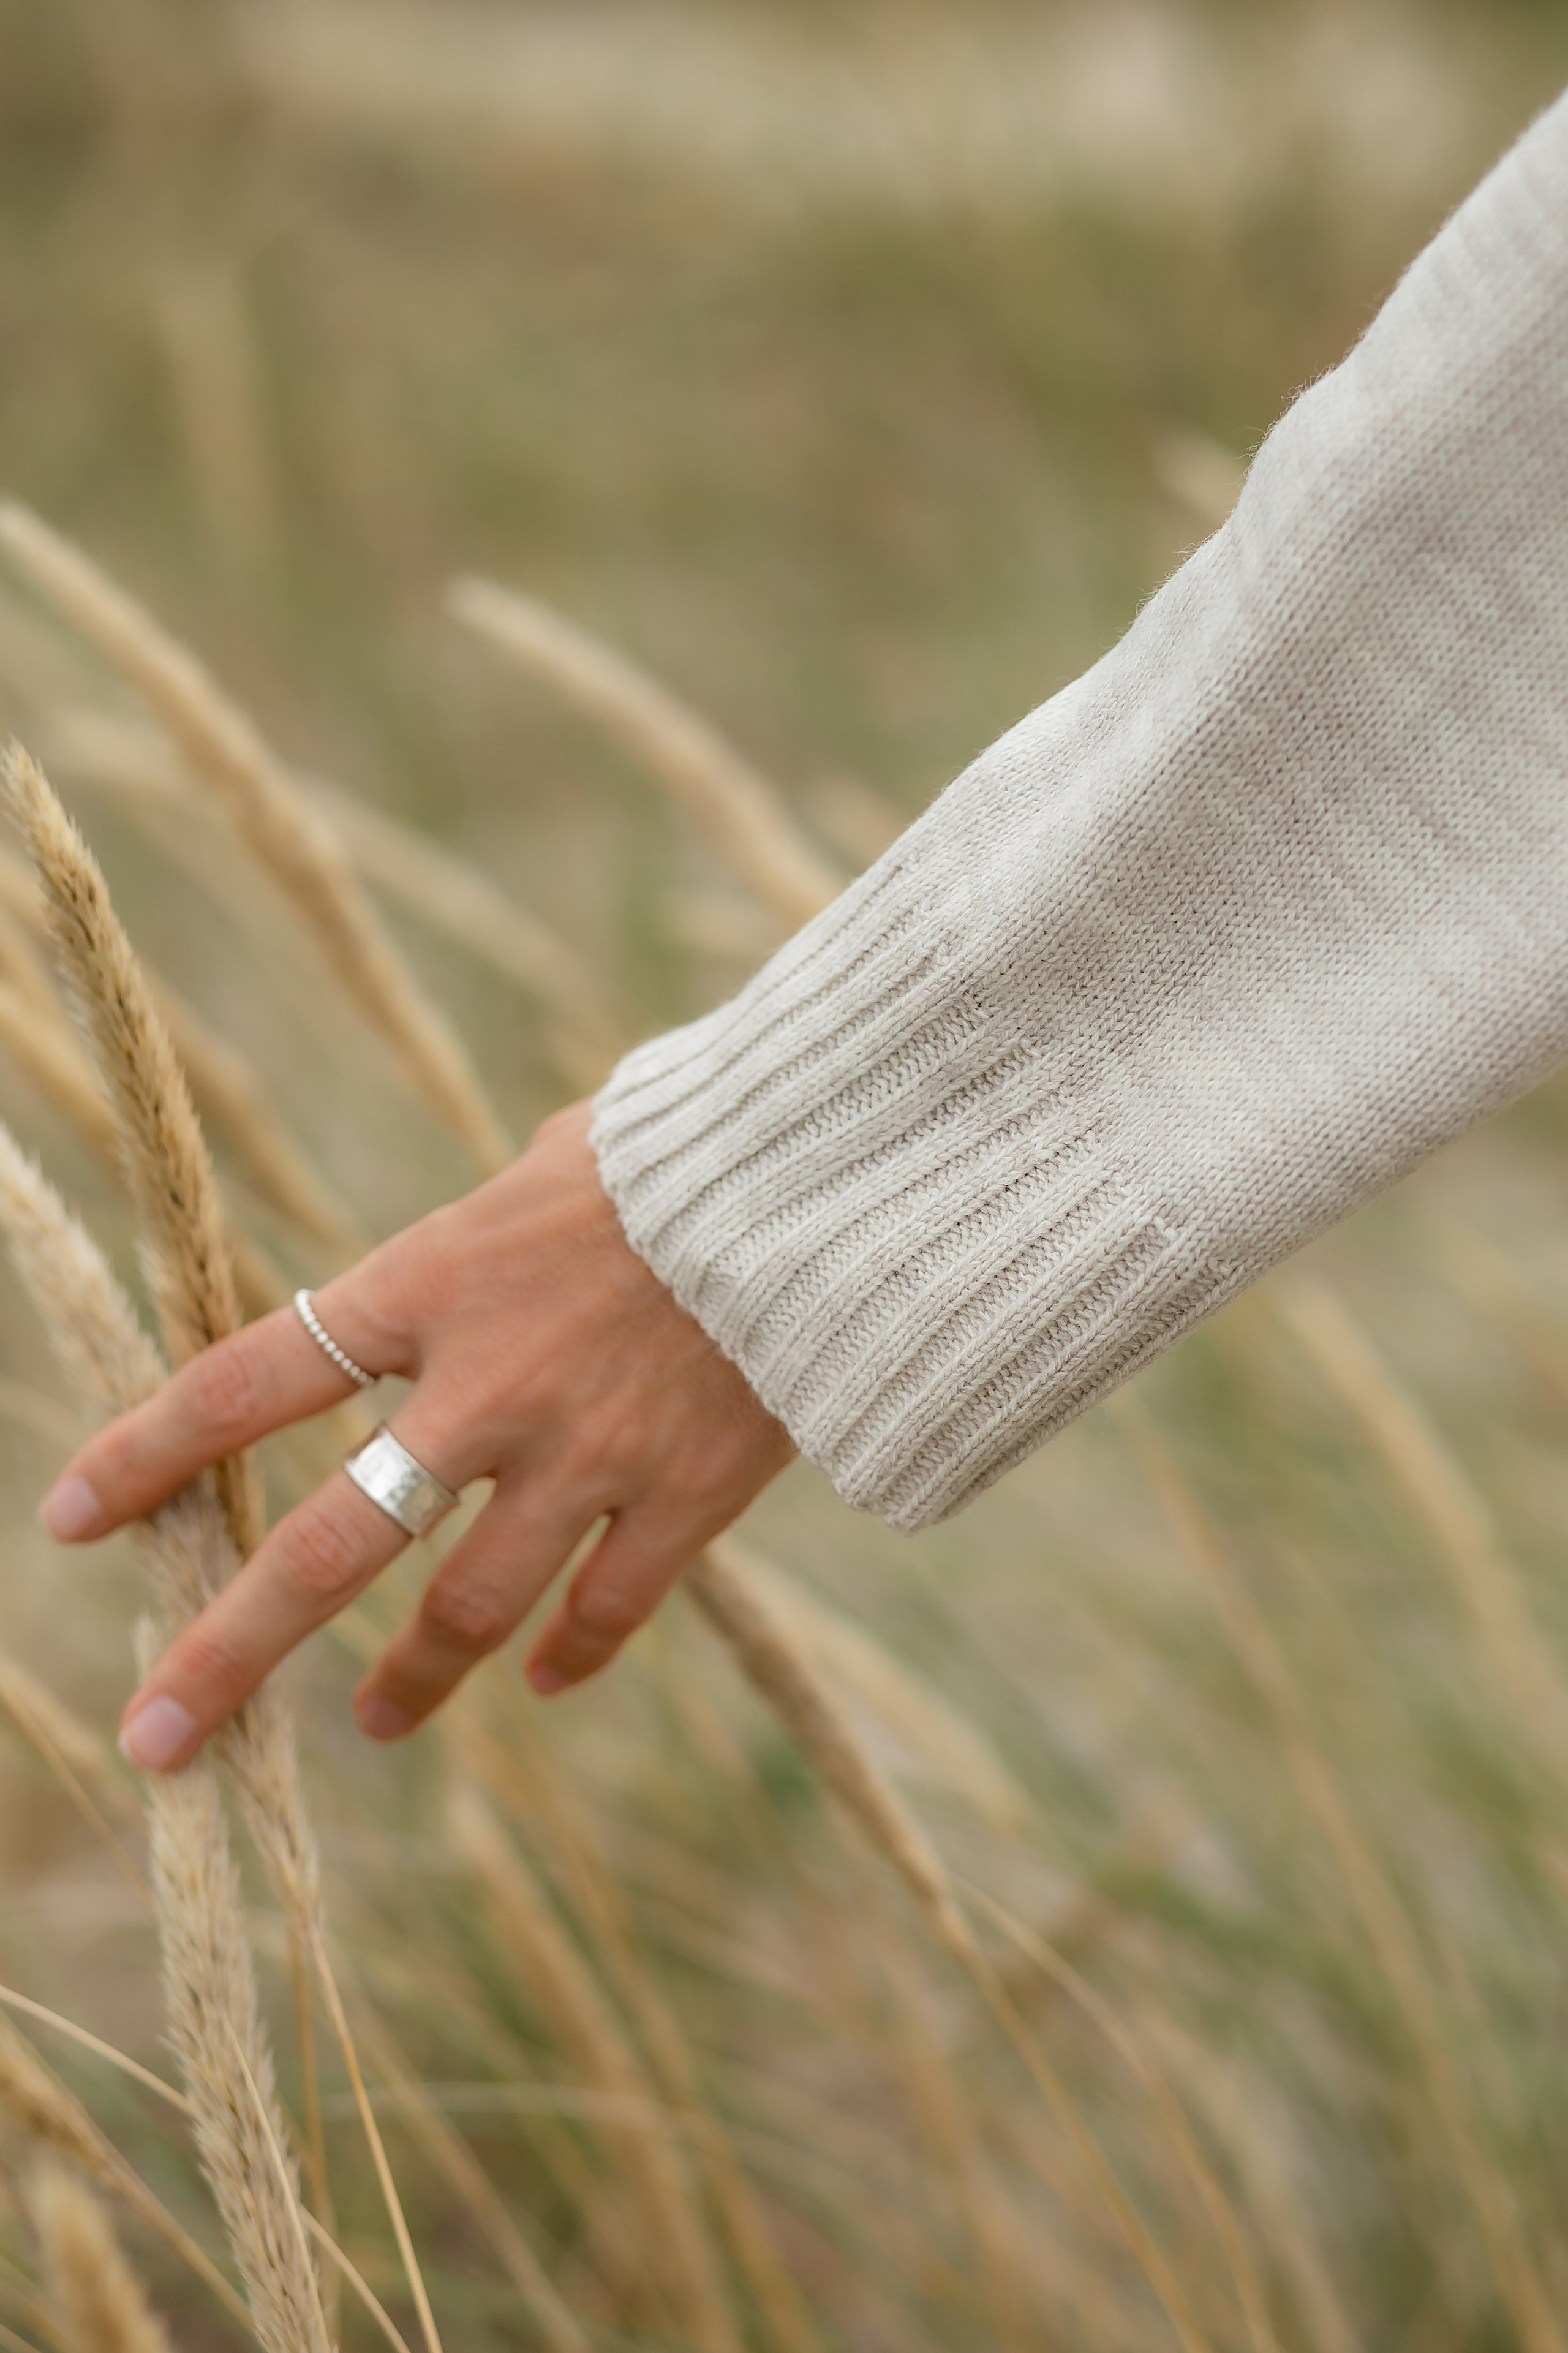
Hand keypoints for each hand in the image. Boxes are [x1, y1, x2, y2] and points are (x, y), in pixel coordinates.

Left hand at [40, 1103, 793, 1769]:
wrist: (832, 1174)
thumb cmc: (682, 1144)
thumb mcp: (542, 1164)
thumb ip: (471, 1247)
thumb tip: (448, 1281)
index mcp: (431, 1284)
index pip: (249, 1381)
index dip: (148, 1454)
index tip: (70, 1520)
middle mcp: (489, 1387)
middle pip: (327, 1547)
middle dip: (231, 1651)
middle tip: (160, 1734)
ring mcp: (588, 1456)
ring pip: (467, 1612)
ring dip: (409, 1681)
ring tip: (376, 1722)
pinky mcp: (686, 1497)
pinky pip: (609, 1613)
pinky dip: (571, 1655)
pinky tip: (547, 1678)